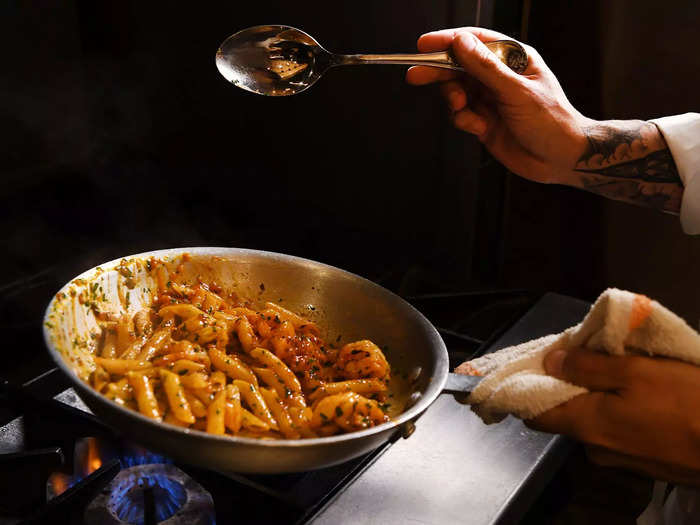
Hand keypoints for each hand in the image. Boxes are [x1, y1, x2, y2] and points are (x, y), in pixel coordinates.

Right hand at [406, 27, 590, 183]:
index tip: (424, 45)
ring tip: (462, 108)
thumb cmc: (552, 121)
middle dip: (438, 71)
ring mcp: (490, 100)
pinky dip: (464, 121)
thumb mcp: (517, 92)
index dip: (448, 41)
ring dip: (454, 100)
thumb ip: (486, 68)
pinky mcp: (483, 122)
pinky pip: (460, 116)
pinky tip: (478, 127)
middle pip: (459, 66)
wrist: (562, 159)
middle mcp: (499, 77)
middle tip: (415, 75)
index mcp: (513, 59)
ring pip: (456, 92)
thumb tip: (461, 43)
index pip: (475, 41)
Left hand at [527, 347, 699, 485]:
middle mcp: (594, 447)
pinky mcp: (642, 460)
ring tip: (608, 364)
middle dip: (565, 383)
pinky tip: (633, 389)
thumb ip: (588, 367)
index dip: (526, 387)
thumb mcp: (635, 372)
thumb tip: (549, 361)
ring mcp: (619, 457)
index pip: (533, 413)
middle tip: (578, 352)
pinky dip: (615, 407)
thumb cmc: (687, 404)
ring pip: (591, 419)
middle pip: (563, 413)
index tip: (532, 362)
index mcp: (585, 426)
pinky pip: (615, 428)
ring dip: (594, 393)